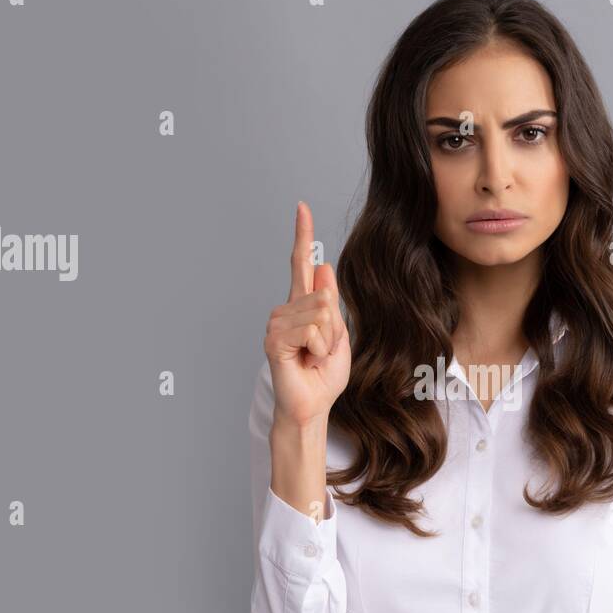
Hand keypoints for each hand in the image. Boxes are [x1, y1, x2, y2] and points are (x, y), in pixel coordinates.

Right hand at [263, 200, 350, 428]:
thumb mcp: (339, 334)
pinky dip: (317, 348)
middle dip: (335, 328)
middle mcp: (286, 309)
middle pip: (326, 296)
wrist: (313, 404)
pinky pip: (309, 329)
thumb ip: (330, 302)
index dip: (303, 235)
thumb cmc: (324, 375)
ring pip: (320, 313)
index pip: (301, 263)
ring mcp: (277, 323)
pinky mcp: (274, 339)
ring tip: (313, 357)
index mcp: (303, 305)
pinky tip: (306, 360)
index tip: (302, 207)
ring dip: (327, 341)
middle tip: (323, 350)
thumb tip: (323, 264)